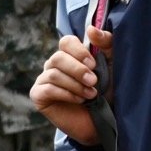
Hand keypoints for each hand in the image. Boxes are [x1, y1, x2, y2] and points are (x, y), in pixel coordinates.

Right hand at [32, 23, 109, 146]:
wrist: (103, 121)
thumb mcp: (112, 64)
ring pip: (53, 73)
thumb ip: (106, 44)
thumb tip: (91, 29)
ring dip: (75, 84)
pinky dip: (66, 94)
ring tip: (90, 95)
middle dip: (78, 70)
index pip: (66, 42)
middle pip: (58, 57)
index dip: (79, 51)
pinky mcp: (39, 96)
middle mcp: (54, 65)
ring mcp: (44, 80)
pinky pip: (47, 88)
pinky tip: (79, 100)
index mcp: (70, 56)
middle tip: (94, 82)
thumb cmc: (108, 92)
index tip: (93, 64)